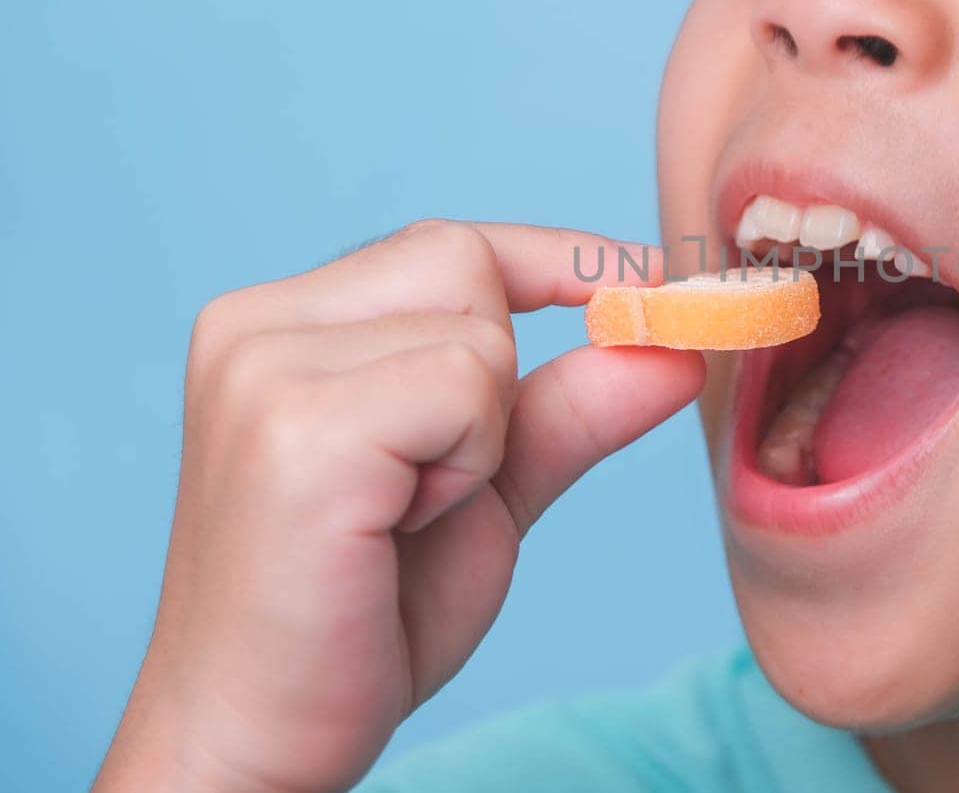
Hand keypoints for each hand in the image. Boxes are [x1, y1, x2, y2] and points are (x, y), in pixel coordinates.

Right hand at [94, 219, 704, 790]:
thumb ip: (568, 408)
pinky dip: (468, 465)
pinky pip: (466, 390)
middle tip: (440, 483)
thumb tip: (678, 347)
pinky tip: (396, 529)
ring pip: (480, 332)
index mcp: (277, 323)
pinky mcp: (297, 433)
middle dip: (497, 373)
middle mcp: (253, 326)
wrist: (261, 740)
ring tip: (403, 516)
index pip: (450, 245)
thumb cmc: (361, 615)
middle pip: (465, 260)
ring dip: (482, 436)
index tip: (650, 282)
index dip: (559, 260)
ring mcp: (264, 371)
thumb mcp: (484, 489)